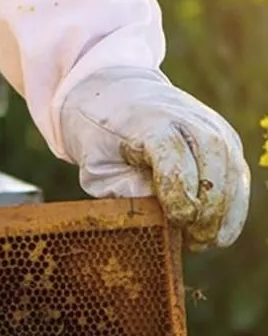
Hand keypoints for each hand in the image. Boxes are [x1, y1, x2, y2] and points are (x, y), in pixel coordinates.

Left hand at [59, 67, 249, 250]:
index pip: (173, 158)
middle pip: (211, 164)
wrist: (116, 95)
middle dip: (208, 208)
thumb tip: (159, 215)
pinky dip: (234, 204)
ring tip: (207, 241)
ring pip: (232, 170)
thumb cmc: (101, 136)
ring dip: (226, 211)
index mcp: (149, 122)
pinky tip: (220, 231)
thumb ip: (124, 188)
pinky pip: (238, 173)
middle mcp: (188, 119)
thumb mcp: (96, 164)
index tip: (176, 221)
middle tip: (195, 240)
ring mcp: (211, 126)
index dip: (179, 194)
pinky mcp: (224, 137)